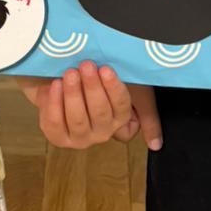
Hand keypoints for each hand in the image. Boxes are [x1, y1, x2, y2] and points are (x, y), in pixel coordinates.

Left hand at [21, 62, 159, 150]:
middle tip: (86, 65)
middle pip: (100, 113)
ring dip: (73, 95)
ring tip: (70, 73)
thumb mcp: (128, 87)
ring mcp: (80, 138)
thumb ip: (147, 116)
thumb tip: (157, 145)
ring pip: (78, 119)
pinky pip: (55, 124)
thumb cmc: (97, 78)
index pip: (121, 106)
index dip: (113, 88)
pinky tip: (55, 84)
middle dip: (92, 88)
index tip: (106, 68)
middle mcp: (102, 133)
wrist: (64, 74)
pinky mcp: (58, 138)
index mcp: (120, 120)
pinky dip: (54, 104)